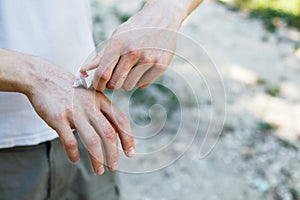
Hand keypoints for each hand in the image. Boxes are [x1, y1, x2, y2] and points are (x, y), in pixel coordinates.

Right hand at [26, 58, 134, 174]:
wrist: (44, 77)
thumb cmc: (71, 90)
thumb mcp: (91, 95)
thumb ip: (103, 112)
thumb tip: (114, 133)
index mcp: (101, 100)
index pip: (120, 121)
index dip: (128, 138)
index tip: (130, 152)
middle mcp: (90, 106)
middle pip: (109, 133)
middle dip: (114, 153)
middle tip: (114, 167)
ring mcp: (74, 112)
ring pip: (92, 139)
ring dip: (97, 158)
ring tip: (100, 170)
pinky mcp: (58, 118)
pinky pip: (69, 140)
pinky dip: (73, 153)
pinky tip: (75, 159)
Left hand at [81, 1, 184, 90]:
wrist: (162, 19)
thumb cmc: (135, 30)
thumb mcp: (116, 37)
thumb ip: (100, 57)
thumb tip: (83, 70)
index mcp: (118, 44)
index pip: (103, 74)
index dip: (98, 84)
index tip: (98, 86)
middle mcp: (133, 52)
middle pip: (115, 84)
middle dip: (112, 83)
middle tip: (115, 76)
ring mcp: (148, 60)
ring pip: (129, 86)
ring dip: (127, 81)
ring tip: (132, 67)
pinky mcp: (160, 66)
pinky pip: (143, 85)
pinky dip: (141, 80)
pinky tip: (143, 68)